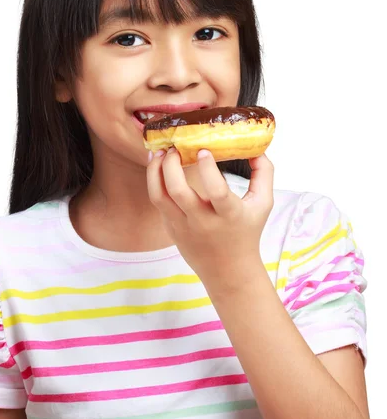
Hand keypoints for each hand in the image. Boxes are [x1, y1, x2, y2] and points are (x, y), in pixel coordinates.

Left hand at [146, 148, 273, 285]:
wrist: (228, 271)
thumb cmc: (247, 232)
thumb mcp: (263, 204)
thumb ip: (263, 174)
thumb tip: (257, 147)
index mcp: (229, 215)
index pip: (216, 191)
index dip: (207, 170)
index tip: (203, 150)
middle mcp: (203, 222)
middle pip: (178, 191)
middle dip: (171, 164)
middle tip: (174, 147)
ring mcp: (183, 226)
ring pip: (159, 196)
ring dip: (154, 170)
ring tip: (158, 153)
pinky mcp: (170, 228)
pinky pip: (157, 202)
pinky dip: (154, 181)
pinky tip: (157, 166)